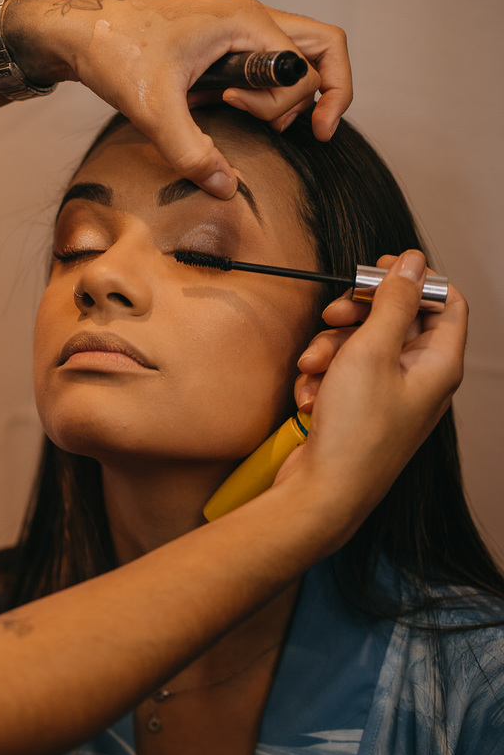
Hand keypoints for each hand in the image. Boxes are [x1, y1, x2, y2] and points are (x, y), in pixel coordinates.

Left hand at [4, 0, 350, 197]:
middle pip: (325, 48)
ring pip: (299, 53)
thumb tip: (223, 186)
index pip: (305, 69)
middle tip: (312, 131)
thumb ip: (191, 150)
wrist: (79, 26)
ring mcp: (238, 27)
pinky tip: (223, 106)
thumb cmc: (114, 49)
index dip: (284, 106)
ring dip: (288, 92)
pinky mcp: (222, 40)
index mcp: (246, 24)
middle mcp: (250, 19)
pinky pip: (267, 61)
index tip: (239, 116)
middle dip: (326, 93)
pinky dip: (261, 89)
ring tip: (243, 114)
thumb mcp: (153, 109)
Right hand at [286, 251, 466, 518]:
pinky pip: (343, 376)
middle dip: (357, 316)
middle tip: (332, 314)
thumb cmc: (354, 432)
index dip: (414, 281)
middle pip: (397, 321)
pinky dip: (322, 378)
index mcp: (439, 364)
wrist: (322, 492)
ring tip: (311, 369)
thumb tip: (414, 263)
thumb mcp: (370, 352)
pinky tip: (309, 396)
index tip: (377, 271)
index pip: (445, 302)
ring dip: (329, 349)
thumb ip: (393, 303)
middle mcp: (421, 379)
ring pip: (362, 347)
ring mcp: (390, 397)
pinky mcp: (361, 411)